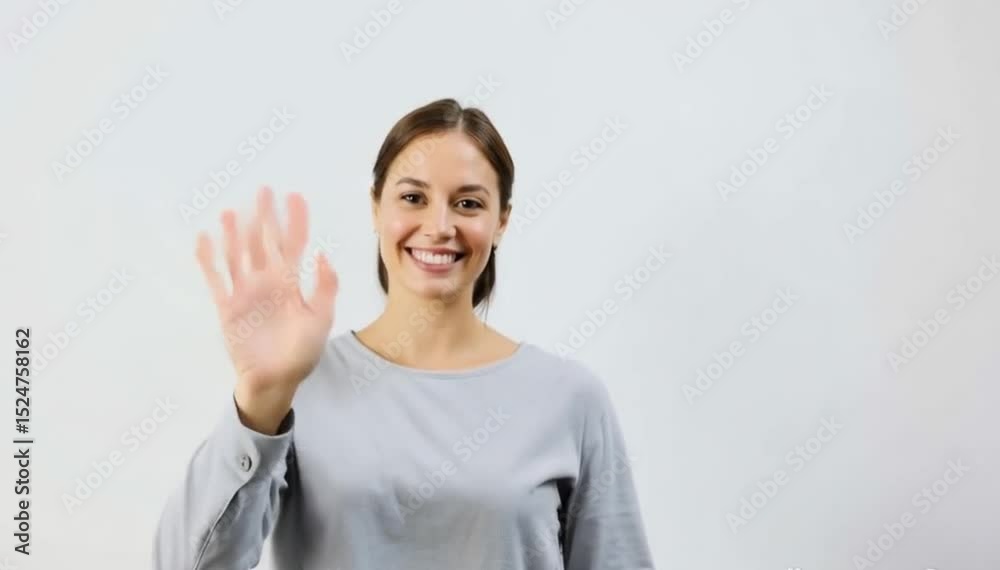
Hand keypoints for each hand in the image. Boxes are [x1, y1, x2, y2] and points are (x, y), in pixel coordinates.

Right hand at [196, 186, 337, 430]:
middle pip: (265, 242)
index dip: (295, 221)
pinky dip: (208, 259)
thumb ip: (325, 288)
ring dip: (234, 233)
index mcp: (292, 284)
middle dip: (265, 217)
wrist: (275, 382)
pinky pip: (215, 279)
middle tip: (264, 190)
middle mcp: (268, 282)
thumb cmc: (301, 353)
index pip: (294, 244)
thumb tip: (323, 253)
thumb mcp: (321, 320)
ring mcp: (245, 292)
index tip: (296, 197)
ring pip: (238, 255)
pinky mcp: (227, 306)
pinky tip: (204, 238)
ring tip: (230, 211)